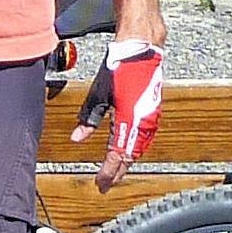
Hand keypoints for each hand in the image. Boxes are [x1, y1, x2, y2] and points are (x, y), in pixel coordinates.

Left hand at [71, 40, 163, 192]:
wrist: (143, 48)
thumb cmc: (121, 67)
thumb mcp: (99, 93)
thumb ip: (89, 119)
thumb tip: (77, 138)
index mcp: (128, 119)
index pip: (117, 155)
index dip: (108, 172)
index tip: (100, 184)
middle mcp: (142, 123)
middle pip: (129, 157)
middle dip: (117, 171)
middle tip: (105, 183)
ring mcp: (151, 119)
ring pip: (138, 150)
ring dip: (126, 162)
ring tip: (114, 172)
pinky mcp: (154, 113)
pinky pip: (144, 140)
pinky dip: (134, 150)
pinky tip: (128, 154)